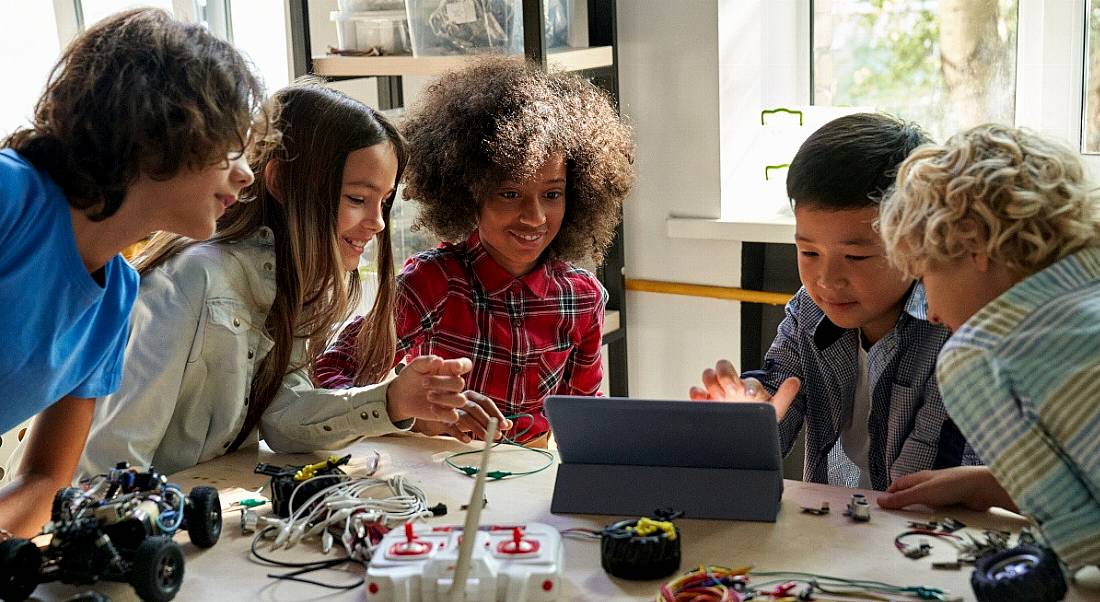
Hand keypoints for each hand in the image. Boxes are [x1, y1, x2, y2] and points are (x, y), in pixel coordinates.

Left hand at [385, 355, 472, 422]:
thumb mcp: (416, 366)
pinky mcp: (445, 413)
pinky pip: (454, 417)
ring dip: (444, 398)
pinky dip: (443, 412)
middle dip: (442, 382)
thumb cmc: (411, 376)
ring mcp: (450, 399)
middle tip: (423, 382)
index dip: (464, 365)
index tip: (456, 366)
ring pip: (460, 400)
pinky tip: (432, 408)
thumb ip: (427, 361)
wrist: (400, 395)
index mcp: (449, 369)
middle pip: (460, 383)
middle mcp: (452, 384)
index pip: (465, 365)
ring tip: (428, 396)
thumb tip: (439, 360)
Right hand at [411, 391, 512, 443]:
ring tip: (487, 440)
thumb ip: (490, 418)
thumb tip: (510, 424)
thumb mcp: (474, 416)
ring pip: (465, 417)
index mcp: (470, 395)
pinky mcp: (439, 418)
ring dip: (478, 429)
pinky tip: (467, 441)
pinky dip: (459, 433)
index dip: (496, 413)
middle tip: (498, 435)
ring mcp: (449, 407)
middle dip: (489, 423)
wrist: (430, 417)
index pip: (486, 401)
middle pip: (476, 409)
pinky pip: (450, 425)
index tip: (505, 425)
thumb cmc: (456, 415)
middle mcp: (460, 398)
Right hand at [688, 359, 799, 420]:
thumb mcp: (773, 410)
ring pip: (708, 375)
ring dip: (711, 382)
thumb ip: (784, 396)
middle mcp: (731, 386)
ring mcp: (716, 393)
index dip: (746, 384)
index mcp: (747, 386)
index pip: (745, 377)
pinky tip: (701, 400)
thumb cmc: (756, 419)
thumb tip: (795, 381)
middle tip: (731, 390)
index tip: (749, 393)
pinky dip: (695, 393)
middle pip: (723, 367)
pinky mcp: (703, 403)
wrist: (743, 433)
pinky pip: (695, 392)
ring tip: (717, 396)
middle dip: (726, 376)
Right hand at [877, 466, 1018, 511]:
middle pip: (912, 496)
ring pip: (926, 506)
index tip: (881, 504)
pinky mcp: (953, 504)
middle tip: (894, 518)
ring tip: (912, 525)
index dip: (890, 493)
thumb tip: (881, 501)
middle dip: (904, 505)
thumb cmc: (952, 483)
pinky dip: (934, 519)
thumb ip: (902, 498)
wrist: (982, 488)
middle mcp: (930, 486)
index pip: (899, 485)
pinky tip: (933, 525)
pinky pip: (939, 513)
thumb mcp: (922, 492)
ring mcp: (942, 495)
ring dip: (920, 514)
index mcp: (919, 478)